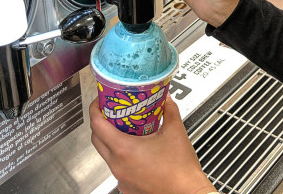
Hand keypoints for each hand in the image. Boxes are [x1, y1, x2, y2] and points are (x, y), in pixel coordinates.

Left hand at [89, 95, 213, 193]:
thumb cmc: (180, 170)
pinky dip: (121, 156)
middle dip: (100, 123)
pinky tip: (136, 150)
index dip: (95, 109)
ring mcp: (121, 178)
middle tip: (112, 112)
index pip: (97, 125)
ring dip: (111, 140)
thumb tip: (166, 99)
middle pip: (97, 139)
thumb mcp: (175, 131)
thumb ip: (169, 110)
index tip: (100, 101)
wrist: (187, 192)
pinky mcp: (127, 186)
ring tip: (126, 129)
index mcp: (124, 149)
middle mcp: (118, 165)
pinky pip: (117, 167)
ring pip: (106, 154)